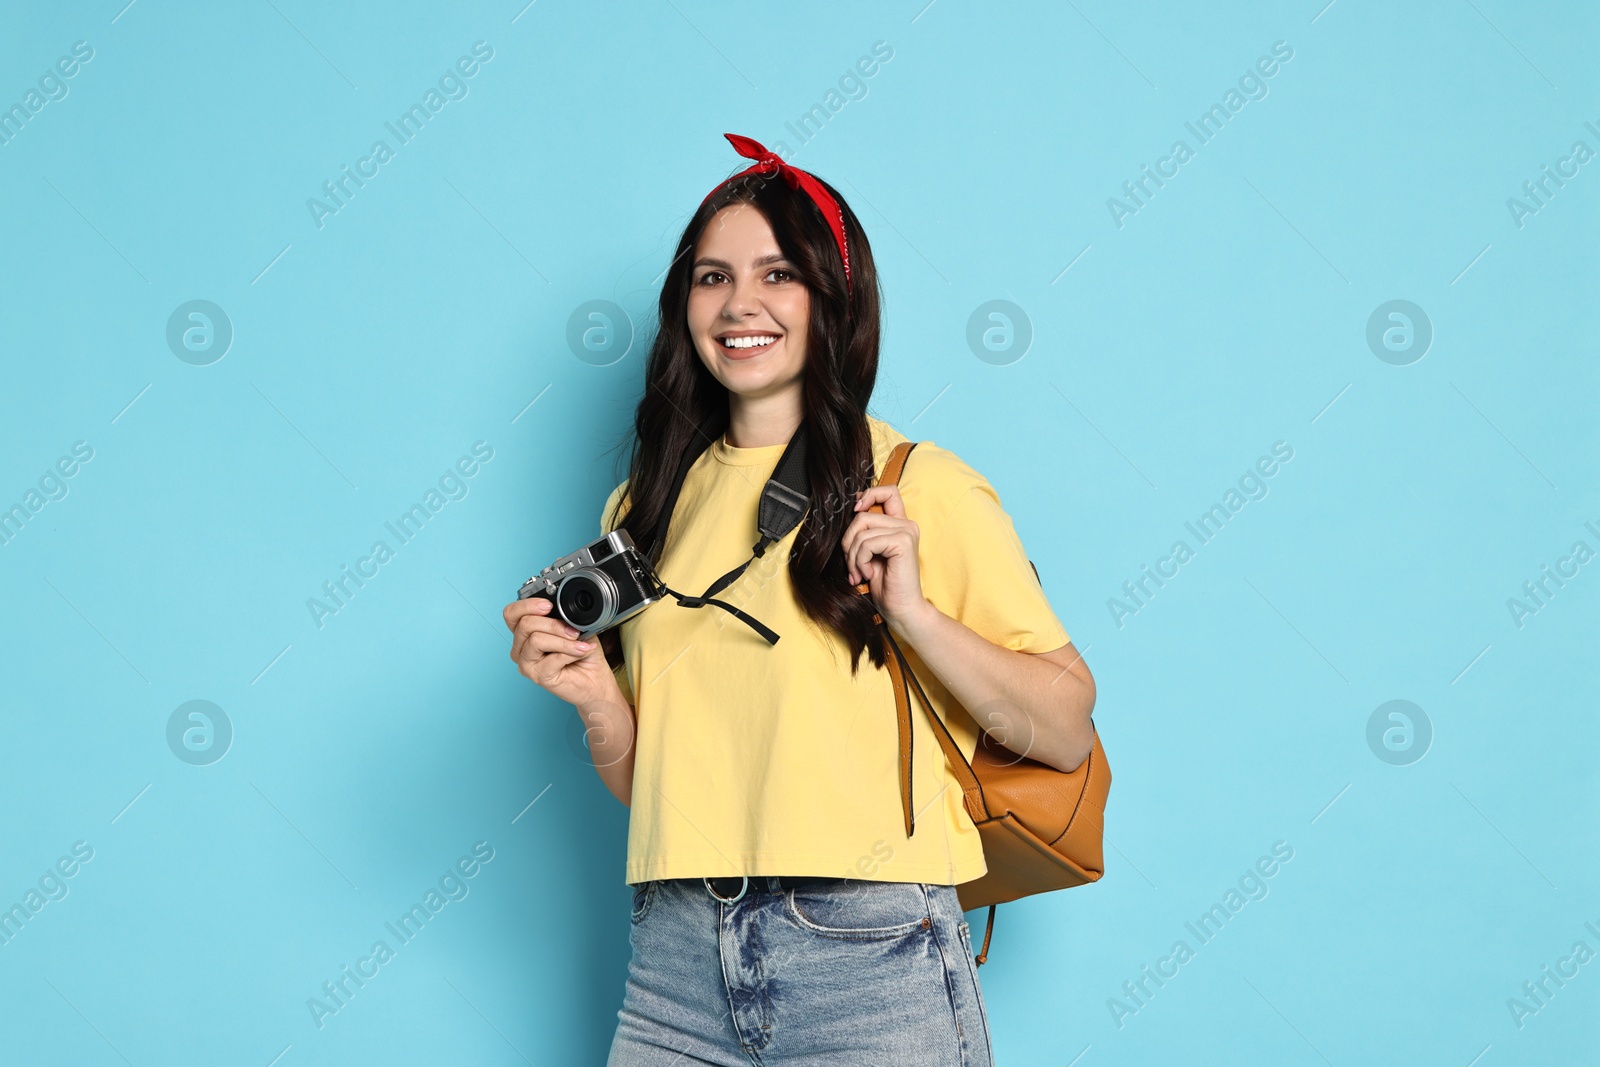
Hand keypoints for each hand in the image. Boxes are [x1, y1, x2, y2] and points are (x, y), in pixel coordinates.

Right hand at [503, 597, 617, 706]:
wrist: (595, 678)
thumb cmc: (583, 652)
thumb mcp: (575, 626)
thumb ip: (564, 616)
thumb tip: (564, 610)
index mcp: (525, 633)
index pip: (511, 614)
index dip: (527, 606)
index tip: (548, 605)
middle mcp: (521, 648)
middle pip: (526, 624)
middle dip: (553, 624)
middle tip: (573, 631)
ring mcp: (527, 663)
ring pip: (536, 640)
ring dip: (563, 640)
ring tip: (581, 644)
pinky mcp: (538, 676)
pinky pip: (552, 657)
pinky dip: (570, 652)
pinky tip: (581, 652)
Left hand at [841, 484, 931, 633]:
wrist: (901, 610)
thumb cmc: (885, 586)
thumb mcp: (870, 554)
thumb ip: (865, 532)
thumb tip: (853, 509)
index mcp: (900, 525)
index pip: (888, 491)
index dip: (868, 495)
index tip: (855, 511)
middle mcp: (907, 524)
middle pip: (862, 516)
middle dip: (848, 542)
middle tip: (852, 566)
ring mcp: (907, 532)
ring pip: (861, 531)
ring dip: (852, 556)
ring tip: (858, 573)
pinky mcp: (903, 542)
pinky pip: (867, 543)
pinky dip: (860, 561)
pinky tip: (868, 574)